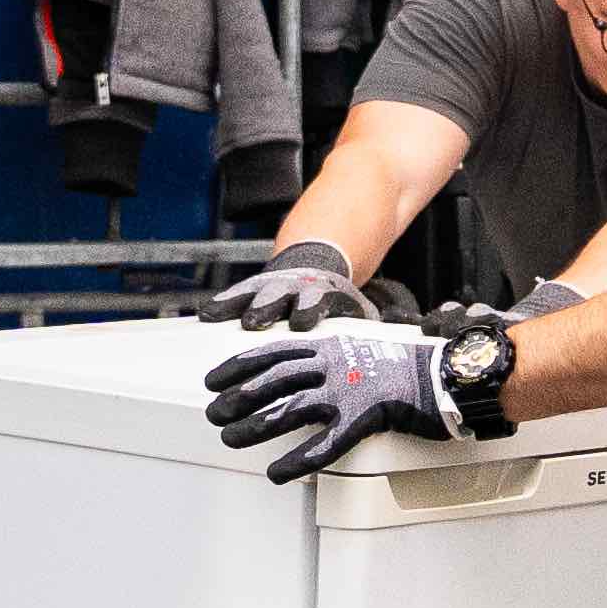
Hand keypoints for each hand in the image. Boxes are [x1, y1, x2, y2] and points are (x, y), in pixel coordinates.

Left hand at [203, 315, 515, 482]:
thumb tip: (303, 373)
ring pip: (291, 410)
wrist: (447, 375)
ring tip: (231, 439)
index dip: (239, 367)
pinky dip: (296, 460)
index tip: (214, 379)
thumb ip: (331, 360)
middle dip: (237, 398)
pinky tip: (277, 473)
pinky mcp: (365, 420)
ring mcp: (348, 392)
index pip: (274, 353)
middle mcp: (334, 366)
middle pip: (273, 381)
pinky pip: (325, 444)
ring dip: (255, 426)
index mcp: (331, 347)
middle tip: (213, 414)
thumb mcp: (361, 351)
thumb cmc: (407, 367)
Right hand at [220, 249, 370, 330]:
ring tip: (214, 317)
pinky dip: (221, 304)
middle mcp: (294, 289)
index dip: (309, 310)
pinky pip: (235, 295)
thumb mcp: (358, 313)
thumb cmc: (338, 306)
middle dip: (266, 308)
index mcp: (322, 295)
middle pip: (278, 296)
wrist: (318, 272)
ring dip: (236, 306)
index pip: (316, 301)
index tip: (302, 323)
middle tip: (253, 322)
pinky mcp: (253, 289)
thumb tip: (400, 335)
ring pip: (252, 294)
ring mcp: (271, 287)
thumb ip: (370, 328)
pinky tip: (205, 315)